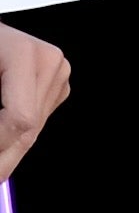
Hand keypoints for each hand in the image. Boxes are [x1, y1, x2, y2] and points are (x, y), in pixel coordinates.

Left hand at [0, 22, 64, 177]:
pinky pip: (39, 118)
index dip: (1, 146)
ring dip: (12, 146)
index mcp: (26, 55)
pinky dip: (18, 132)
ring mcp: (58, 71)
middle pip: (31, 127)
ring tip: (0, 151)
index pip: (20, 118)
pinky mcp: (58, 82)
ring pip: (36, 128)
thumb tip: (0, 147)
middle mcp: (50, 63)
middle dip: (6, 157)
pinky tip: (5, 132)